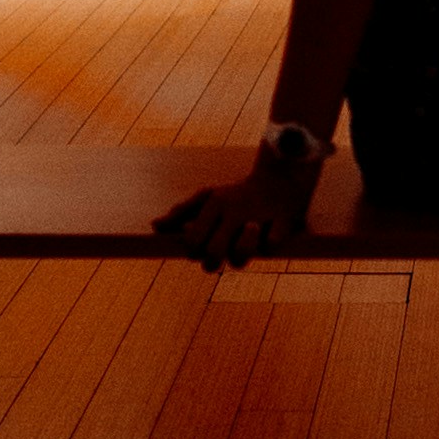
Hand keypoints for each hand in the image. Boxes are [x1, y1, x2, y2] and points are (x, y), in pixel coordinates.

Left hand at [155, 156, 319, 269]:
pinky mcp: (284, 219)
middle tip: (220, 255)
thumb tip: (155, 226)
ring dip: (242, 254)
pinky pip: (272, 244)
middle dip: (213, 262)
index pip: (192, 241)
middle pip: (213, 253)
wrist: (280, 175)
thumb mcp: (207, 198)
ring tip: (245, 241)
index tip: (201, 248)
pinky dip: (270, 244)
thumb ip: (181, 213)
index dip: (193, 252)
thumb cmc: (236, 195)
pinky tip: (270, 233)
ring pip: (242, 253)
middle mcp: (234, 209)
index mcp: (214, 204)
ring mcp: (259, 215)